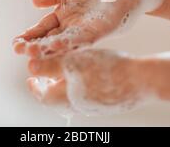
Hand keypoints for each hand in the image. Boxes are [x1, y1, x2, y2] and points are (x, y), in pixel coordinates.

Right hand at [13, 0, 165, 58]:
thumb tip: (34, 0)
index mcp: (65, 16)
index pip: (43, 28)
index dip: (30, 35)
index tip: (15, 42)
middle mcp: (73, 26)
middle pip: (51, 38)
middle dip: (35, 45)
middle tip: (18, 50)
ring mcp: (87, 29)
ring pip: (65, 42)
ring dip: (49, 48)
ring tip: (34, 52)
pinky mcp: (102, 29)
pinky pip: (85, 37)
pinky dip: (72, 42)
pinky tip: (59, 45)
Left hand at [26, 49, 152, 114]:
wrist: (140, 81)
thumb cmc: (105, 71)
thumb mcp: (71, 62)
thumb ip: (49, 65)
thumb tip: (30, 66)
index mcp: (66, 98)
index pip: (43, 95)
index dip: (35, 86)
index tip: (31, 80)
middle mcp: (79, 106)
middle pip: (57, 99)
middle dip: (50, 86)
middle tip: (48, 76)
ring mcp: (95, 106)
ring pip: (74, 97)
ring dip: (67, 86)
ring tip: (68, 72)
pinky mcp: (109, 103)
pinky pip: (90, 96)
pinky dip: (82, 86)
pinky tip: (90, 74)